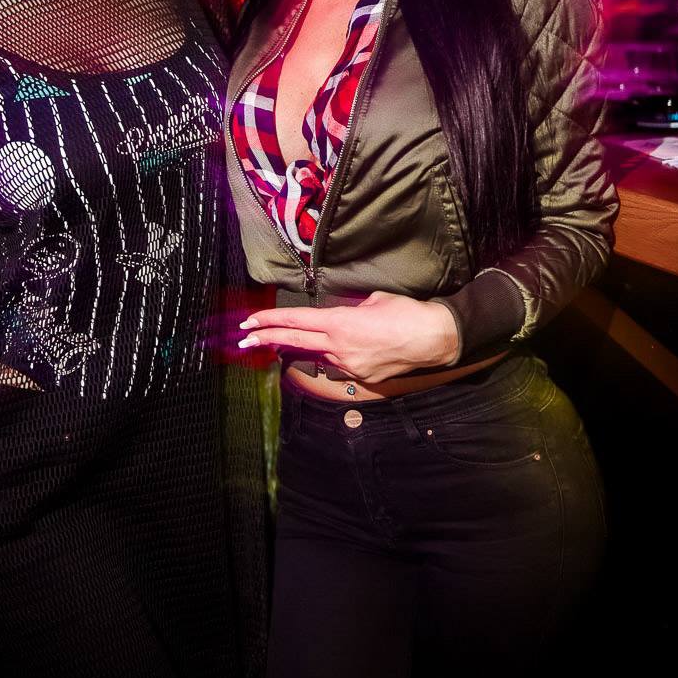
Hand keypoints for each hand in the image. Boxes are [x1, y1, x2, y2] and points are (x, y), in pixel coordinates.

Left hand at [238, 290, 459, 383]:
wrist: (434, 339)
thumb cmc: (406, 313)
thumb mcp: (372, 301)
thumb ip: (349, 309)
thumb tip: (341, 315)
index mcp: (339, 323)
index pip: (296, 321)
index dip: (270, 321)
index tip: (250, 322)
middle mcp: (339, 347)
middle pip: (295, 341)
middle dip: (267, 338)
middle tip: (244, 339)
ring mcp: (349, 365)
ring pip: (318, 354)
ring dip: (303, 347)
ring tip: (284, 340)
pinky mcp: (361, 377)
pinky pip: (338, 364)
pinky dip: (331, 355)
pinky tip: (336, 349)